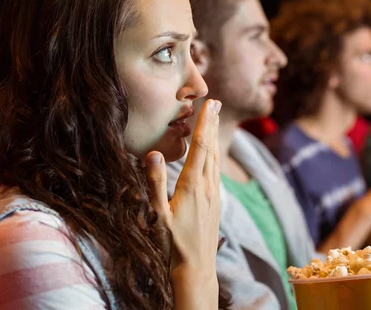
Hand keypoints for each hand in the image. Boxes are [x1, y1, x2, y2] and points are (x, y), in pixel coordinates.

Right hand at [146, 99, 221, 305]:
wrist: (196, 267)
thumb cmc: (173, 242)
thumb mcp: (158, 214)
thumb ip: (155, 183)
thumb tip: (153, 154)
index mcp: (192, 185)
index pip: (200, 147)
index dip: (205, 123)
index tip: (210, 104)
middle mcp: (207, 186)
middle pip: (212, 148)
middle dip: (213, 124)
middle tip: (217, 102)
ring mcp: (213, 194)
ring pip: (216, 159)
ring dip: (216, 137)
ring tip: (216, 120)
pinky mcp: (215, 202)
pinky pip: (216, 171)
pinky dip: (215, 154)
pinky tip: (213, 153)